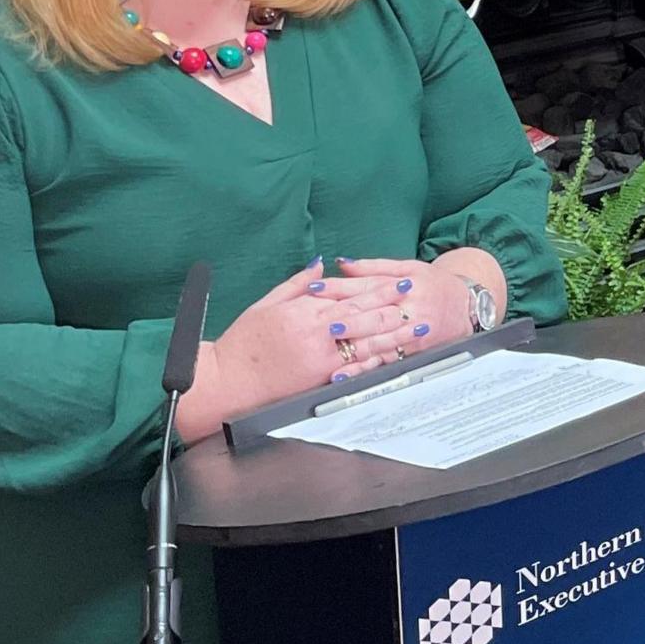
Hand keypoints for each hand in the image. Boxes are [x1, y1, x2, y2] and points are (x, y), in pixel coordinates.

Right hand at [179, 259, 430, 439]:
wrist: (228, 380)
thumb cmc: (244, 342)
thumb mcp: (267, 304)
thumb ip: (298, 284)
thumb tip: (320, 263)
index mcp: (303, 311)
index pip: (349, 296)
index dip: (377, 289)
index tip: (398, 282)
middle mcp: (315, 333)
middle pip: (363, 318)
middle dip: (392, 308)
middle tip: (416, 301)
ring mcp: (320, 358)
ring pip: (365, 344)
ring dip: (394, 335)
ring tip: (416, 327)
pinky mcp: (320, 380)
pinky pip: (354, 369)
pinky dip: (375, 362)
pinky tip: (393, 356)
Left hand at [331, 257, 475, 359]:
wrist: (466, 307)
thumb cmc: (434, 285)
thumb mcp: (409, 268)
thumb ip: (374, 267)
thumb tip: (342, 263)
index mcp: (406, 285)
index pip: (366, 286)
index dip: (339, 288)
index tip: (313, 288)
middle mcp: (409, 310)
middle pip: (371, 314)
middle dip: (343, 317)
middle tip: (317, 320)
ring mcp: (411, 334)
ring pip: (377, 340)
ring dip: (351, 346)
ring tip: (327, 348)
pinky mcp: (412, 353)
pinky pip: (384, 362)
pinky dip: (363, 368)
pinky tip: (345, 373)